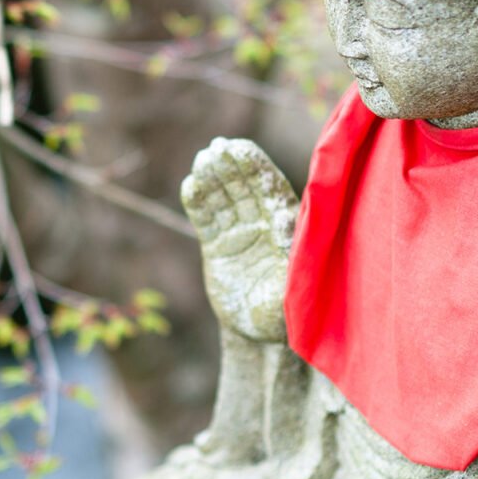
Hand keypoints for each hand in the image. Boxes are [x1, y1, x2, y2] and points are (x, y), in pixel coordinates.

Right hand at [180, 137, 297, 342]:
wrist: (256, 330)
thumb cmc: (282, 317)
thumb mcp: (286, 305)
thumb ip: (284, 287)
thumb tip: (286, 271)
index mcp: (286, 230)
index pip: (271, 191)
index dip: (257, 169)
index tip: (241, 149)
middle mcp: (263, 225)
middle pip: (246, 189)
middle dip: (232, 168)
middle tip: (217, 148)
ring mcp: (239, 232)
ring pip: (225, 198)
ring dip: (213, 178)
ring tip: (202, 160)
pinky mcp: (217, 244)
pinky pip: (206, 218)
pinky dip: (198, 202)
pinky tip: (191, 185)